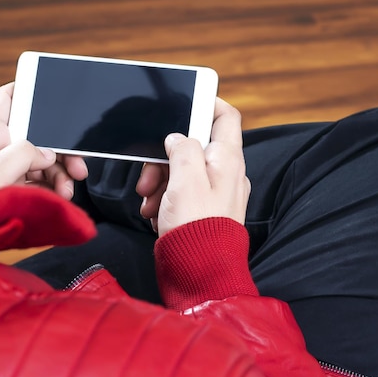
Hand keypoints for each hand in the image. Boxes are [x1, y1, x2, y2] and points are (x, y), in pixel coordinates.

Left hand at [0, 83, 87, 198]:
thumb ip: (22, 154)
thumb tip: (48, 154)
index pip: (8, 99)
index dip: (30, 88)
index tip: (55, 92)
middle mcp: (1, 147)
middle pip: (40, 133)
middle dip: (62, 148)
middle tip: (78, 164)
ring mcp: (10, 167)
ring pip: (47, 159)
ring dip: (63, 173)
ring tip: (66, 190)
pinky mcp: (18, 186)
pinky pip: (46, 181)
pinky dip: (58, 188)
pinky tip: (60, 197)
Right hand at [136, 97, 250, 236]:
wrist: (199, 273)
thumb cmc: (196, 229)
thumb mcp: (185, 179)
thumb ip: (182, 148)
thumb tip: (178, 137)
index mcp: (227, 159)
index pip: (225, 117)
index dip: (207, 103)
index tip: (183, 103)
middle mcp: (226, 173)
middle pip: (194, 145)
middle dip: (166, 157)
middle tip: (150, 177)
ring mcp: (216, 192)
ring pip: (183, 170)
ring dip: (161, 181)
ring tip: (150, 203)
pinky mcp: (204, 209)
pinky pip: (182, 192)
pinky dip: (166, 199)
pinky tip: (156, 214)